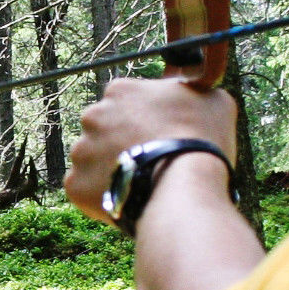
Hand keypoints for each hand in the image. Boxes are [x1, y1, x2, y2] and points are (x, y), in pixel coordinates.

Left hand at [65, 75, 237, 224]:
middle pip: (104, 129)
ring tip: (139, 184)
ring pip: (93, 159)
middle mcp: (93, 115)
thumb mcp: (212, 100)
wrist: (183, 187)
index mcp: (121, 90)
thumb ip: (191, 91)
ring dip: (111, 169)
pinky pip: (86, 189)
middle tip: (148, 161)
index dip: (144, 120)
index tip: (158, 135)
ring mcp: (81, 150)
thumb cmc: (201, 140)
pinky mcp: (75, 184)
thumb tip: (193, 90)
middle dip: (121, 143)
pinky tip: (127, 199)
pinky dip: (103, 196)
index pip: (126, 101)